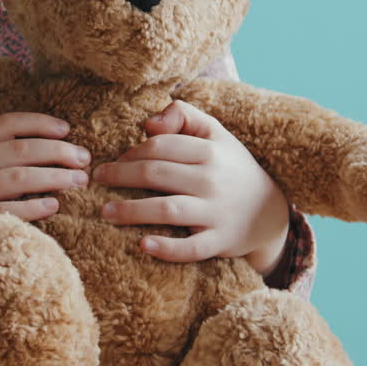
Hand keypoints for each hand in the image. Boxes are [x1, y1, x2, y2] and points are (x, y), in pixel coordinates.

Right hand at [0, 112, 89, 304]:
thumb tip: (54, 148)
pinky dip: (34, 207)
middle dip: (58, 152)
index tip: (66, 128)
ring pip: (19, 178)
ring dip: (55, 177)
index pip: (5, 124)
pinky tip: (54, 206)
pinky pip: (8, 211)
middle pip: (20, 150)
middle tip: (84, 159)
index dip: (38, 122)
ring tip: (80, 180)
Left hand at [93, 100, 289, 271]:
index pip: (159, 146)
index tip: (115, 161)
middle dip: (120, 176)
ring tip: (105, 212)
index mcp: (209, 151)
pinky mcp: (219, 241)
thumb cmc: (231, 167)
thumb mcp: (216, 134)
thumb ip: (184, 116)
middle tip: (97, 180)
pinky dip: (166, 248)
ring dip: (131, 211)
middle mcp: (212, 180)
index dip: (131, 153)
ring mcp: (216, 212)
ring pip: (166, 210)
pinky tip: (143, 245)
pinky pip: (190, 248)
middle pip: (155, 174)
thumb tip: (148, 124)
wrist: (269, 211)